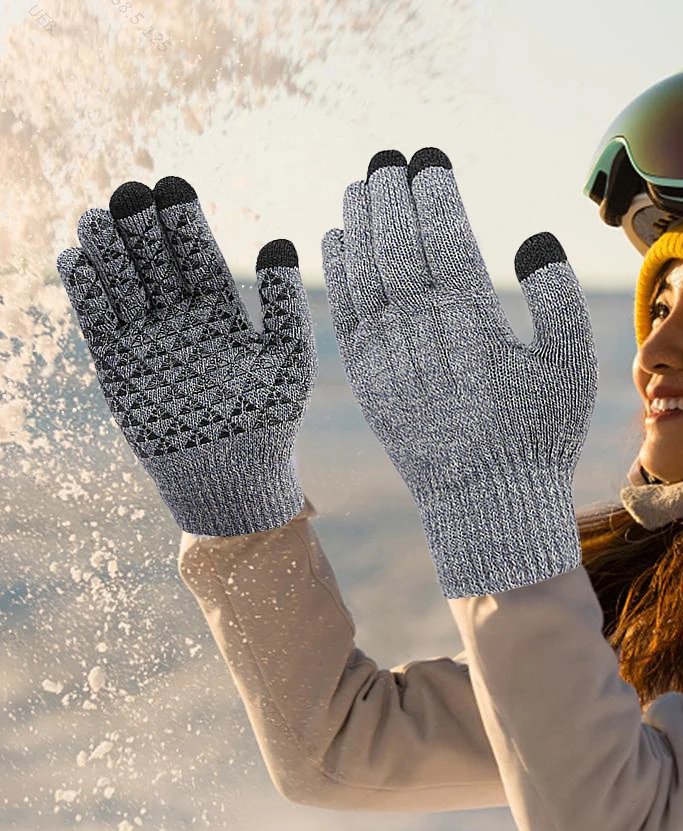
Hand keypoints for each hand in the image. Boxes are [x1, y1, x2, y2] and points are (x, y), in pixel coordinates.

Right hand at [57, 176, 315, 535]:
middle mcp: (180, 317)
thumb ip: (284, 304)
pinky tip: (77, 259)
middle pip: (153, 259)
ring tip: (97, 218)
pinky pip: (96, 319)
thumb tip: (281, 239)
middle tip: (130, 193)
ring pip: (121, 281)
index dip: (183, 221)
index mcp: (222, 310)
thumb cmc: (269, 418)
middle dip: (140, 225)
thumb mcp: (287, 359)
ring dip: (107, 248)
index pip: (198, 254)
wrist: (232, 476)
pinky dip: (85, 290)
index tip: (173, 185)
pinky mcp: (115, 363)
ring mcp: (146, 338)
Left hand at [321, 148, 596, 596]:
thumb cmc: (537, 437)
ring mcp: (388, 356)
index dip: (434, 190)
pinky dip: (337, 271)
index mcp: (473, 321)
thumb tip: (532, 241)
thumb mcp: (569, 370)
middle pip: (397, 242)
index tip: (430, 158)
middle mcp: (422, 331)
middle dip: (392, 192)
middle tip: (390, 158)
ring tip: (363, 184)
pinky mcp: (368, 380)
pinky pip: (344, 312)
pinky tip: (337, 237)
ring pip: (364, 270)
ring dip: (360, 221)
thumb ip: (557, 299)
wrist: (486, 507)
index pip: (445, 234)